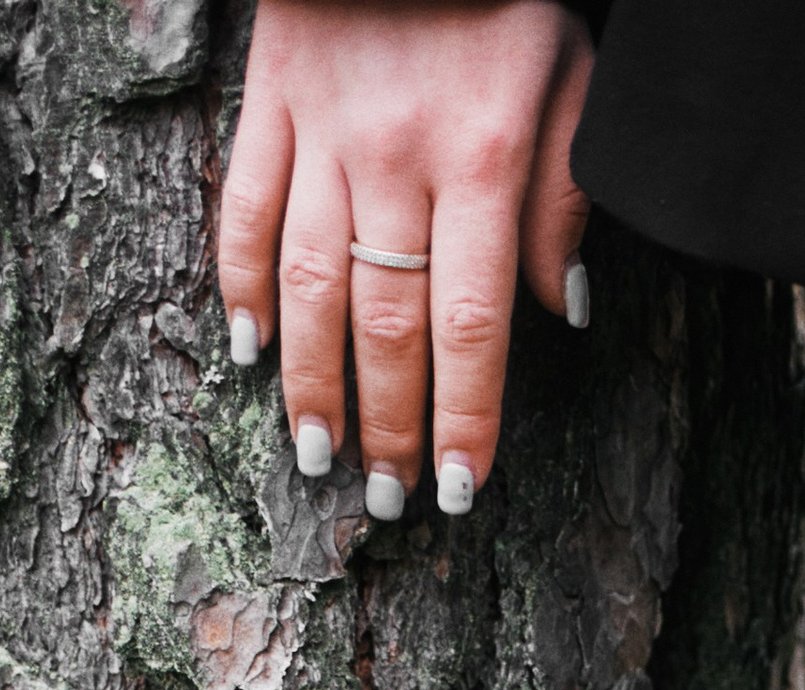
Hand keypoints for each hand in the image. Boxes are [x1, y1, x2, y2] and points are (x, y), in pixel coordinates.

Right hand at [218, 0, 593, 523]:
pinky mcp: (271, 102)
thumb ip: (565, 192)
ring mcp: (324, 133)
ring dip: (312, 384)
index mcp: (481, 158)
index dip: (465, 416)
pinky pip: (244, 209)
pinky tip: (249, 354)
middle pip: (386, 324)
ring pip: (309, 285)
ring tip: (319, 456)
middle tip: (387, 500)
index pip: (471, 323)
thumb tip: (558, 308)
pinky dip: (239, 287)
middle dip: (387, 425)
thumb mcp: (566, 74)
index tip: (462, 489)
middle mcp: (397, 157)